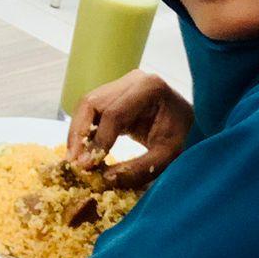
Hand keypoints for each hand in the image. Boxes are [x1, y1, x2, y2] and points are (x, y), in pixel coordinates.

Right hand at [67, 69, 194, 189]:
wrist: (184, 118)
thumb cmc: (180, 134)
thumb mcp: (168, 155)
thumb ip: (141, 168)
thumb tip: (105, 178)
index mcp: (150, 87)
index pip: (115, 113)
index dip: (99, 140)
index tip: (87, 166)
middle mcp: (132, 79)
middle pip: (93, 103)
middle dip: (80, 134)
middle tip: (74, 163)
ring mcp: (120, 83)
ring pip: (86, 104)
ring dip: (77, 133)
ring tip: (74, 160)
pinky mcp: (112, 92)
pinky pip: (90, 109)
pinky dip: (83, 130)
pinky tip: (81, 151)